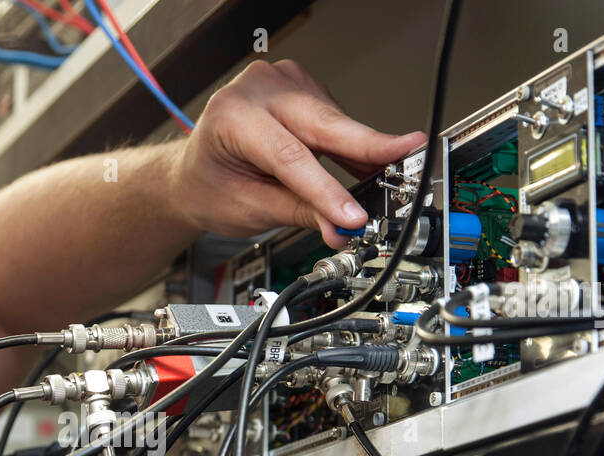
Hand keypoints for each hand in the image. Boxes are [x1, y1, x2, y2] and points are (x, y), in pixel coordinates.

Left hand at [168, 59, 426, 248]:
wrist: (196, 172)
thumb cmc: (213, 185)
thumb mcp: (250, 208)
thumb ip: (300, 213)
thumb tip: (341, 226)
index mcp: (231, 117)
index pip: (289, 156)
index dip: (326, 189)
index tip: (354, 214)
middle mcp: (256, 89)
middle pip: (321, 124)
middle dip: (367, 149)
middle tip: (407, 161)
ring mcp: (280, 81)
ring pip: (333, 121)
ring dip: (358, 152)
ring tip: (378, 182)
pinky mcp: (300, 85)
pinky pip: (334, 117)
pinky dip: (349, 143)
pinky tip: (363, 163)